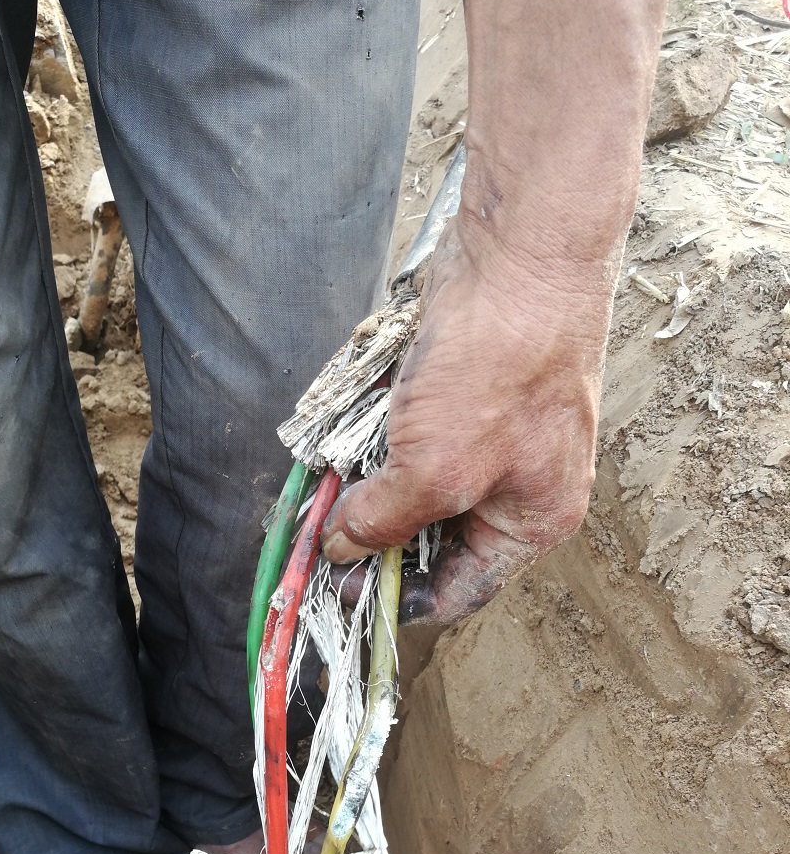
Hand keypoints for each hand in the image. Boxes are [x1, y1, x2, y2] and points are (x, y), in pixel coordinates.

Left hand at [321, 212, 604, 624]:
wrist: (519, 253)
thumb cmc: (499, 368)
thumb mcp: (436, 469)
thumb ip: (385, 520)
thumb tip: (340, 547)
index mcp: (533, 519)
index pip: (460, 590)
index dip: (398, 600)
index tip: (342, 591)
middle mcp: (517, 485)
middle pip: (434, 540)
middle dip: (377, 540)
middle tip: (320, 540)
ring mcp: (490, 435)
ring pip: (417, 487)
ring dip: (370, 492)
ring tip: (323, 494)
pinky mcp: (461, 394)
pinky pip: (409, 439)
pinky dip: (375, 445)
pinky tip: (342, 443)